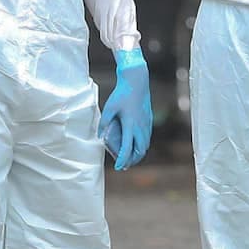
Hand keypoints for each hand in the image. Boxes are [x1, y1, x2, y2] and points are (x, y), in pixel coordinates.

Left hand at [98, 50, 152, 170]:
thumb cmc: (122, 94)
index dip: (122, 160)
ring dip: (138, 154)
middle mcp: (140, 127)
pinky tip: (137, 146)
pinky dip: (142, 146)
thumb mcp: (109, 108)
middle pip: (139, 151)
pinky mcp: (149, 120)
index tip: (118, 167)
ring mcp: (146, 124)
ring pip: (145, 146)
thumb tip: (100, 135)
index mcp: (130, 125)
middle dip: (132, 161)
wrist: (137, 82)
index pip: (127, 149)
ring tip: (130, 158)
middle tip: (124, 165)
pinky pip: (147, 138)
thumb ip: (104, 122)